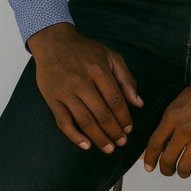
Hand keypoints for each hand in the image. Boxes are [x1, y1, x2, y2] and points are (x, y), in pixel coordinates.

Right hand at [27, 22, 142, 152]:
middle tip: (121, 142)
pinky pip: (63, 122)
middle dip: (114, 132)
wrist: (54, 42)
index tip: (129, 128)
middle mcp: (82, 82)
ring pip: (85, 121)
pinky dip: (74, 136)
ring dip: (99, 138)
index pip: (115, 100)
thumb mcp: (110, 57)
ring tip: (108, 148)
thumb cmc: (85, 50)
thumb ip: (126, 79)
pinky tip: (86, 145)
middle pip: (102, 114)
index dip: (124, 117)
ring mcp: (66, 91)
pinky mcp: (52, 99)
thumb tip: (138, 103)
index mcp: (98, 70)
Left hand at [143, 51, 190, 177]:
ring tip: (185, 169)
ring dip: (183, 172)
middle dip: (166, 169)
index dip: (149, 159)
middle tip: (168, 170)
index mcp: (173, 115)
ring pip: (184, 168)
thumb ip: (173, 117)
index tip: (149, 165)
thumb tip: (166, 135)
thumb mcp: (184, 97)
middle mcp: (185, 128)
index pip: (155, 144)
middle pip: (167, 160)